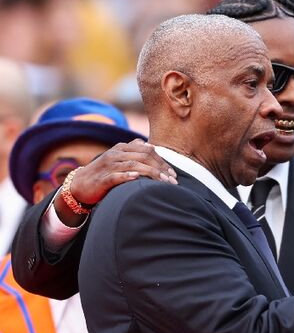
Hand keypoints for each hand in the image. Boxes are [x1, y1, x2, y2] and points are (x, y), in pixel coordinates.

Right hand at [56, 139, 177, 226]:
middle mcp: (115, 154)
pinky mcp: (102, 179)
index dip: (162, 161)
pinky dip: (128, 176)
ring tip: (164, 182)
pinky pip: (116, 176)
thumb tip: (150, 146)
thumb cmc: (105, 173)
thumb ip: (133, 152)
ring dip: (151, 173)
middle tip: (173, 180)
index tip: (173, 174)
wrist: (80, 185)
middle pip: (143, 157)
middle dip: (161, 168)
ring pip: (133, 165)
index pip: (147, 150)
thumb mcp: (119, 159)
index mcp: (121, 148)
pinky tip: (138, 178)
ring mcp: (108, 166)